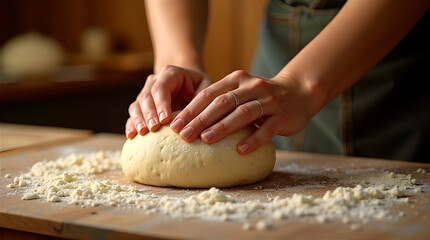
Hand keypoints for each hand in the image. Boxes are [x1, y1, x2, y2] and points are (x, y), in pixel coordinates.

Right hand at [125, 65, 211, 138]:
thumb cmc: (202, 88)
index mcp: (171, 74)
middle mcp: (155, 81)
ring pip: (137, 105)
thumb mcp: (206, 90)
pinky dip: (131, 125)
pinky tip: (131, 136)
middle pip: (147, 96)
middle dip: (149, 113)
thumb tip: (196, 123)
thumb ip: (201, 102)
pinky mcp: (142, 107)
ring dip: (138, 119)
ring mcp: (146, 93)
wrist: (192, 86)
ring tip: (142, 133)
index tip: (165, 119)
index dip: (162, 103)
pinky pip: (133, 115)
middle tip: (153, 128)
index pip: (162, 87)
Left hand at [170, 70, 315, 154]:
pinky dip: (253, 139)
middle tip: (184, 136)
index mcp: (236, 80)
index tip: (174, 125)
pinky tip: (240, 150)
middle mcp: (251, 87)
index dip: (190, 110)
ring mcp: (269, 101)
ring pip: (243, 113)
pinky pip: (267, 128)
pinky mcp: (283, 116)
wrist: (299, 92)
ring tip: (206, 140)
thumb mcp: (242, 91)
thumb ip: (222, 100)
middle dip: (200, 119)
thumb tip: (189, 123)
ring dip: (223, 127)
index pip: (208, 94)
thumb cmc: (263, 96)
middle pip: (222, 103)